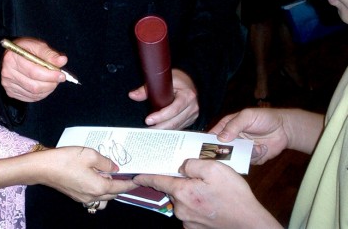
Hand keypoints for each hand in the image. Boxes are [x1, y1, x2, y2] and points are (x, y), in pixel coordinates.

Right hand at [1, 37, 66, 101]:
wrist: (12, 55)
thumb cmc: (25, 49)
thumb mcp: (37, 46)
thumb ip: (49, 54)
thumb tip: (63, 60)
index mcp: (12, 58)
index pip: (34, 72)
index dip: (50, 75)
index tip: (61, 75)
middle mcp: (8, 73)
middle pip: (34, 86)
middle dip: (51, 84)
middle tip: (59, 78)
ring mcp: (8, 84)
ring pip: (33, 93)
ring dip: (48, 89)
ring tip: (53, 81)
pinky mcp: (11, 92)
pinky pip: (30, 98)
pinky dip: (41, 94)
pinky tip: (45, 86)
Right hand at [36, 147, 136, 204]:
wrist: (43, 168)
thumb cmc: (66, 159)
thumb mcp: (89, 154)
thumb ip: (105, 161)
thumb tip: (115, 167)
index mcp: (99, 186)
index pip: (120, 187)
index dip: (130, 183)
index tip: (138, 180)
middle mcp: (93, 196)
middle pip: (113, 194)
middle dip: (120, 186)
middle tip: (125, 174)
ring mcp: (83, 198)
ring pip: (103, 199)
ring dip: (109, 190)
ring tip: (108, 176)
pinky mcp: (75, 196)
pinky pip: (93, 197)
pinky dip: (99, 190)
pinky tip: (94, 177)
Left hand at [129, 69, 198, 129]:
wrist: (190, 82)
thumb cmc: (176, 79)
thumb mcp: (163, 80)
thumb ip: (147, 89)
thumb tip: (132, 95)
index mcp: (188, 95)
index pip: (173, 109)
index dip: (160, 116)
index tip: (148, 120)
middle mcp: (193, 107)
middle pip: (175, 121)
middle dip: (160, 127)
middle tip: (146, 129)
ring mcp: (193, 114)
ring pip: (177, 127)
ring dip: (164, 130)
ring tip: (150, 132)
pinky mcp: (191, 119)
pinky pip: (179, 127)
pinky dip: (169, 130)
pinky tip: (159, 130)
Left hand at [133, 159, 280, 228]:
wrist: (251, 224)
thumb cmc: (234, 196)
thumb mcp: (214, 169)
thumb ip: (192, 163)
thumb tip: (181, 165)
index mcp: (182, 192)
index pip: (158, 182)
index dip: (146, 177)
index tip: (136, 176)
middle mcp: (181, 209)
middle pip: (174, 189)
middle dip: (181, 181)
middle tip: (198, 177)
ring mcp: (189, 221)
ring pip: (184, 200)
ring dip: (192, 193)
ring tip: (211, 191)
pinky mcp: (197, 228)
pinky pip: (192, 211)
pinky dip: (198, 204)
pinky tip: (212, 201)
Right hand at [209, 108, 290, 164]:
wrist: (284, 128)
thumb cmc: (263, 118)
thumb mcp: (247, 117)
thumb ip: (233, 126)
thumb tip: (220, 138)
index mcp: (227, 127)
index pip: (213, 136)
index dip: (208, 143)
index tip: (206, 151)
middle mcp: (232, 139)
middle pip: (222, 150)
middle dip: (227, 153)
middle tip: (235, 152)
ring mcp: (242, 149)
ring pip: (236, 158)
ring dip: (246, 154)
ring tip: (257, 146)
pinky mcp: (252, 158)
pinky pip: (249, 162)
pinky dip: (256, 156)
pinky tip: (263, 148)